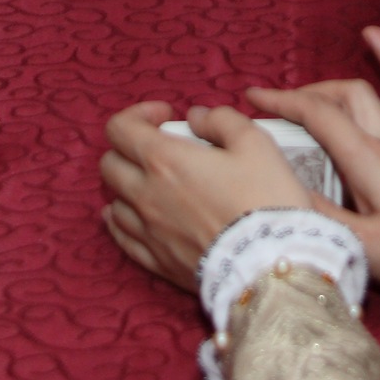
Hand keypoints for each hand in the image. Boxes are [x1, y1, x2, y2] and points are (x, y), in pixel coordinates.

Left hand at [100, 99, 324, 293]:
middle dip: (129, 148)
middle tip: (160, 149)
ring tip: (154, 184)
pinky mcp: (157, 262)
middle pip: (109, 164)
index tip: (166, 117)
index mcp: (164, 161)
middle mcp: (146, 196)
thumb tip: (196, 116)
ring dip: (128, 187)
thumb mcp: (255, 143)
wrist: (270, 265)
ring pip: (114, 202)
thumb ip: (221, 120)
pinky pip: (123, 239)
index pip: (120, 128)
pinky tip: (134, 218)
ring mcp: (148, 233)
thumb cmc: (264, 200)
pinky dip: (123, 223)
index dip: (138, 114)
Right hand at [247, 80, 379, 298]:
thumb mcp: (363, 245)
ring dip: (330, 103)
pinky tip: (336, 156)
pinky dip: (346, 124)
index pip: (318, 112)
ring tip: (301, 127)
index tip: (250, 96)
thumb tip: (282, 192)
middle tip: (280, 108)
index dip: (281, 100)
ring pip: (364, 106)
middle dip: (310, 90)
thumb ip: (320, 216)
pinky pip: (373, 127)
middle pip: (348, 91)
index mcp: (368, 156)